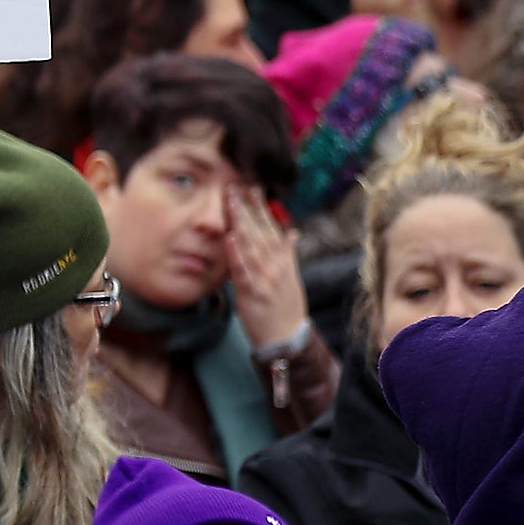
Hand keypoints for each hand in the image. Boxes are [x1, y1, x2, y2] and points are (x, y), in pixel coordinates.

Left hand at [226, 184, 306, 349]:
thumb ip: (289, 253)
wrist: (287, 338)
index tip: (252, 186)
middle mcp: (275, 265)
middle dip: (248, 208)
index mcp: (282, 259)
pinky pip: (243, 271)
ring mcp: (265, 278)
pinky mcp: (253, 293)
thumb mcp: (291, 276)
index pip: (271, 227)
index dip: (261, 207)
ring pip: (252, 246)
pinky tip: (230, 238)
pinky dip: (237, 254)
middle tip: (236, 186)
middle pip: (260, 232)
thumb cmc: (285, 305)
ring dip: (242, 224)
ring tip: (232, 203)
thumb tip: (293, 232)